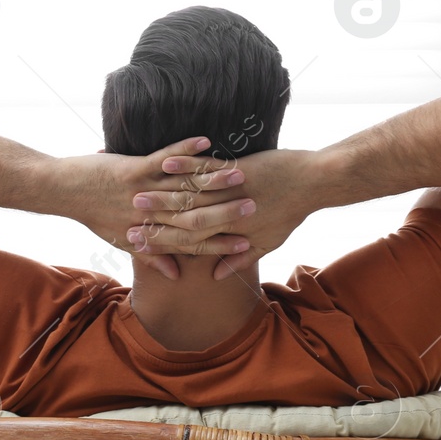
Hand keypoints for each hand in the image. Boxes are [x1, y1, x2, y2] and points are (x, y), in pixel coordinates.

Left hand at [51, 136, 252, 278]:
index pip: (192, 242)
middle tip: (254, 207)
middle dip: (227, 212)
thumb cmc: (93, 214)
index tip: (245, 243)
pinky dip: (186, 150)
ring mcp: (142, 191)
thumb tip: (176, 274)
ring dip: (214, 180)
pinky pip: (164, 159)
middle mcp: (149, 215)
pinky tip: (206, 140)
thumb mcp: (122, 240)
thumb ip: (153, 257)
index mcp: (149, 232)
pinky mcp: (133, 169)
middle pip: (195, 216)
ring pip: (185, 188)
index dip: (220, 243)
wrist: (62, 191)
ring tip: (241, 175)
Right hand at [128, 148, 320, 278]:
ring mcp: (231, 190)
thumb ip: (238, 260)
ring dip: (162, 191)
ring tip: (137, 188)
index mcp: (232, 234)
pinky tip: (168, 162)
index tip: (137, 242)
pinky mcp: (238, 167)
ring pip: (191, 193)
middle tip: (127, 216)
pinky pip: (206, 166)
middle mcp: (228, 215)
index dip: (163, 242)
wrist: (313, 183)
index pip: (190, 242)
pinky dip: (185, 163)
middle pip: (184, 219)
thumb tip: (215, 277)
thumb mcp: (267, 242)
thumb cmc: (290, 212)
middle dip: (153, 217)